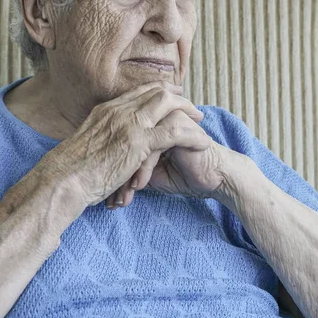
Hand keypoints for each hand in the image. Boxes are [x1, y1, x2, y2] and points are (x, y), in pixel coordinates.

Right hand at [44, 81, 210, 207]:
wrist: (61, 181)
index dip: (159, 91)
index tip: (173, 96)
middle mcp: (118, 110)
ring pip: (167, 103)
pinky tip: (202, 142)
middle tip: (192, 107)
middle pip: (156, 91)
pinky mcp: (137, 142)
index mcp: (106, 110)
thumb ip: (100, 139)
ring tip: (201, 121)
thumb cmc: (69, 171)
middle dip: (178, 96)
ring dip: (187, 110)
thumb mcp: (86, 146)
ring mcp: (128, 123)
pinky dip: (191, 135)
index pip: (138, 91)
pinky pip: (174, 131)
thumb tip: (105, 145)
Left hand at [107, 110, 226, 205]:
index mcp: (143, 123)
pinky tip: (139, 187)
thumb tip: (109, 179)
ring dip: (126, 175)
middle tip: (110, 200)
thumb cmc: (183, 174)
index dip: (109, 171)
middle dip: (114, 175)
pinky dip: (142, 170)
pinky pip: (150, 148)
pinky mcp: (176, 127)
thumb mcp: (150, 173)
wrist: (214, 176)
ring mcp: (163, 119)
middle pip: (121, 145)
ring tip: (122, 198)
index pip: (117, 145)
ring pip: (133, 146)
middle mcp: (151, 117)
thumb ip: (131, 166)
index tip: (104, 196)